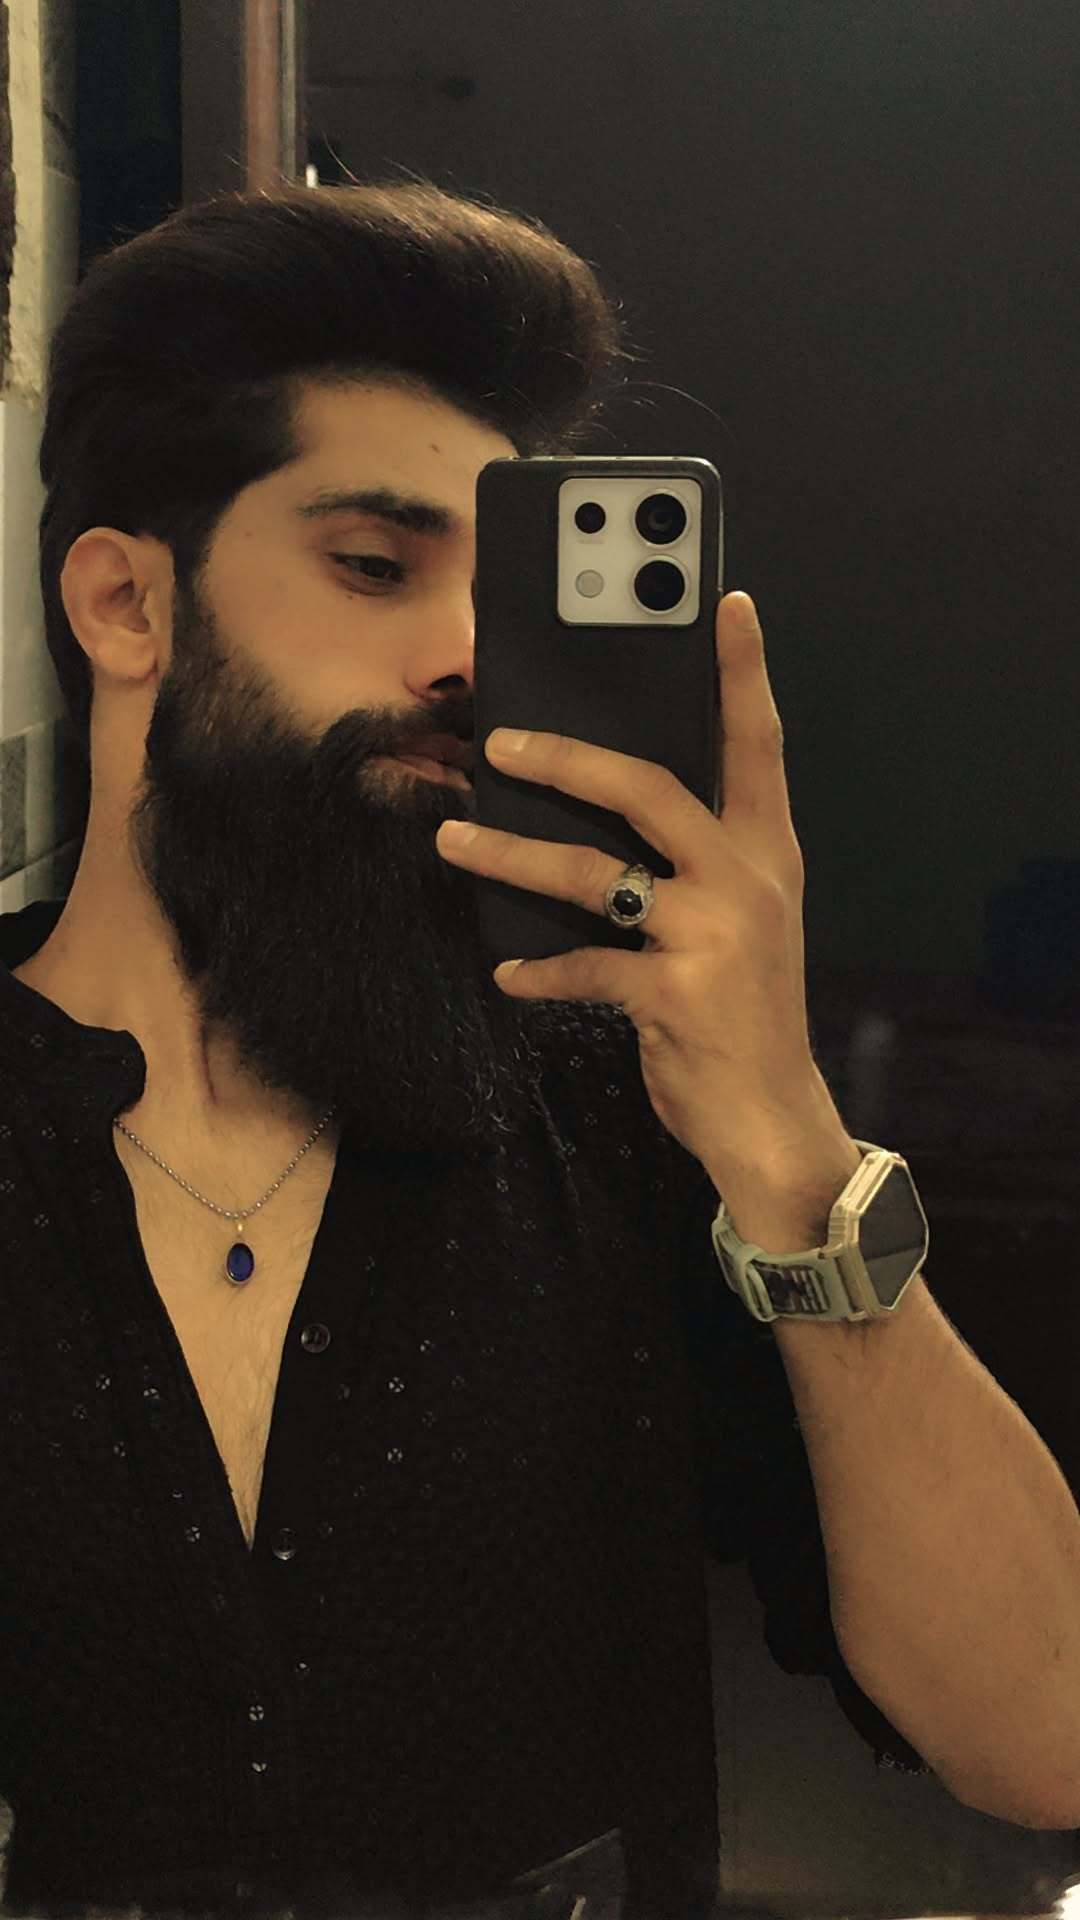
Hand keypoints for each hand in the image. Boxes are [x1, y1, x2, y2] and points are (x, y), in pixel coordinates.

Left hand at [436, 591, 848, 1188]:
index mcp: (767, 852)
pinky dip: (538, 969)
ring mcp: (714, 936)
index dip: (743, 673)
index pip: (758, 744)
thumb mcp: (741, 922)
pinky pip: (582, 965)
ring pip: (593, 873)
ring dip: (511, 854)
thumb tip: (603, 806)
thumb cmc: (742, 1011)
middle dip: (567, 757)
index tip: (727, 605)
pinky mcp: (674, 994)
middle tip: (499, 741)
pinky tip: (509, 971)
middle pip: (648, 788)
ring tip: (454, 839)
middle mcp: (747, 881)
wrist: (771, 1117)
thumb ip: (694, 864)